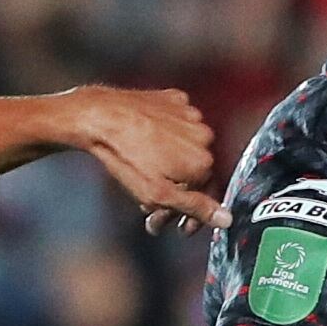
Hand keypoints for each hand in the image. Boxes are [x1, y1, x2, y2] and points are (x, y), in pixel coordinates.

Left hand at [57, 84, 229, 233]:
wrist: (100, 117)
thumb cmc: (126, 157)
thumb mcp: (159, 194)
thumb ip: (196, 207)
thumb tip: (226, 218)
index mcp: (204, 161)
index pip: (207, 195)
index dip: (191, 215)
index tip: (180, 226)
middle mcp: (203, 135)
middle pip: (196, 172)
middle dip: (176, 192)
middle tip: (153, 206)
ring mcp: (189, 114)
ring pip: (187, 149)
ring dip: (171, 165)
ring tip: (145, 175)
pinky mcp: (174, 99)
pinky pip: (177, 124)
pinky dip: (165, 138)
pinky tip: (146, 147)